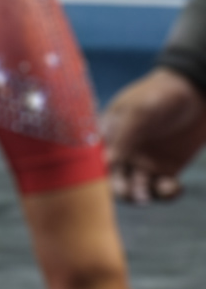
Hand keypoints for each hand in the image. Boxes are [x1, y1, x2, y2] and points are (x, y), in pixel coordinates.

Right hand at [103, 65, 205, 202]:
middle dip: (119, 190)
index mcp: (107, 134)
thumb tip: (108, 163)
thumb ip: (123, 137)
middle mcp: (122, 151)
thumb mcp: (139, 112)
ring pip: (135, 189)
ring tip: (153, 192)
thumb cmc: (160, 95)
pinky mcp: (165, 169)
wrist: (196, 92)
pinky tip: (174, 187)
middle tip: (132, 193)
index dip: (93, 175)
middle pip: (112, 180)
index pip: (93, 159)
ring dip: (141, 196)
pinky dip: (165, 194)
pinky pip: (161, 190)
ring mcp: (143, 161)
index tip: (104, 182)